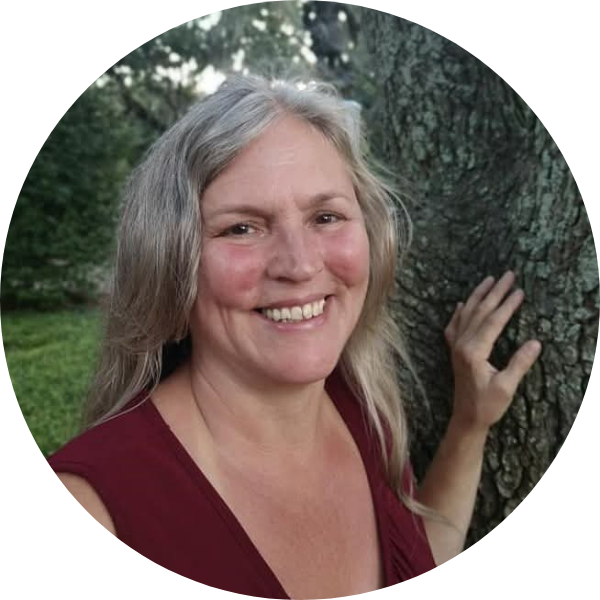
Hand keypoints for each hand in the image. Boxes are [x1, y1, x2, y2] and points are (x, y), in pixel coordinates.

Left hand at [444, 271, 541, 433]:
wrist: (465, 418)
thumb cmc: (487, 405)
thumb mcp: (507, 387)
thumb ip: (519, 364)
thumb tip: (535, 342)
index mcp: (473, 352)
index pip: (492, 322)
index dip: (507, 305)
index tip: (519, 291)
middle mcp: (461, 345)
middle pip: (479, 312)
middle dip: (495, 292)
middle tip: (508, 275)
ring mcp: (456, 347)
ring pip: (466, 315)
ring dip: (478, 296)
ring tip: (489, 279)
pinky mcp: (454, 352)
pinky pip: (453, 326)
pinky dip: (458, 313)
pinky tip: (461, 304)